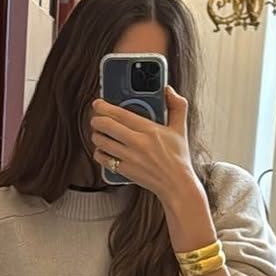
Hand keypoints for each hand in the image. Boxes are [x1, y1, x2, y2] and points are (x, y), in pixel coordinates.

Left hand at [91, 87, 200, 206]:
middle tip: (96, 119)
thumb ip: (177, 106)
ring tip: (99, 133)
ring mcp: (129, 158)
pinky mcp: (125, 171)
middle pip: (106, 126)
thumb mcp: (180, 129)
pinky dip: (99, 153)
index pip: (120, 113)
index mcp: (148, 129)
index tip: (98, 104)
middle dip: (96, 120)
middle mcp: (137, 143)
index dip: (104, 107)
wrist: (177, 185)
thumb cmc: (178, 158)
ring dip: (96, 135)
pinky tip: (103, 150)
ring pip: (101, 141)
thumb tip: (168, 90)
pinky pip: (103, 159)